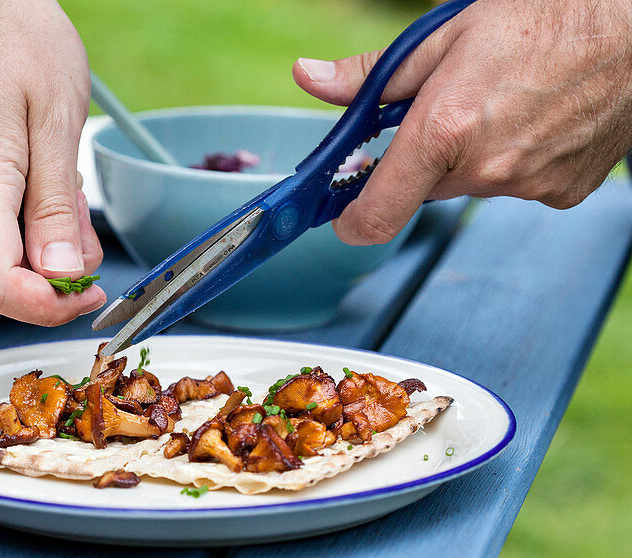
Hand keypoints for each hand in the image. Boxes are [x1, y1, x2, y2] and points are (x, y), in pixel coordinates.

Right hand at [0, 0, 103, 325]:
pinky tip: (49, 183)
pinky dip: (30, 222)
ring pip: (1, 253)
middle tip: (89, 226)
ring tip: (70, 188)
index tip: (89, 293)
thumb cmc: (16, 38)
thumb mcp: (55, 120)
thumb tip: (62, 273)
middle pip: (1, 278)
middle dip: (56, 271)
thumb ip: (56, 205)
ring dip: (46, 244)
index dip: (48, 307)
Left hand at [293, 0, 631, 244]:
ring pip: (471, 185)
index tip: (344, 215)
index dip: (351, 221)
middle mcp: (486, 169)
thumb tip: (310, 80)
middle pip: (424, 188)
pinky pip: (516, 187)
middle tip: (449, 111)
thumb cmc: (546, 18)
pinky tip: (536, 120)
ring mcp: (528, 186)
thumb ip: (371, 75)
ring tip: (504, 103)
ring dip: (472, 156)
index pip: (377, 214)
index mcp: (445, 131)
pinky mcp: (562, 192)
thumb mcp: (442, 36)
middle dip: (423, 159)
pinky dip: (516, 161)